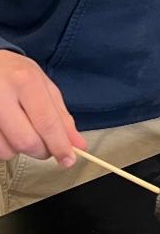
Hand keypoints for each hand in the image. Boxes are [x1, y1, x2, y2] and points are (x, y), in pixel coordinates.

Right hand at [0, 49, 86, 165]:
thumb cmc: (15, 73)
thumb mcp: (42, 85)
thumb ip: (61, 115)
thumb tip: (78, 144)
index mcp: (26, 82)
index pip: (46, 122)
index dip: (60, 145)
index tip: (69, 160)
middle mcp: (3, 94)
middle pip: (27, 141)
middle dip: (42, 151)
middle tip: (46, 146)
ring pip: (8, 150)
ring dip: (20, 149)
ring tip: (21, 130)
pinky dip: (6, 147)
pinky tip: (8, 132)